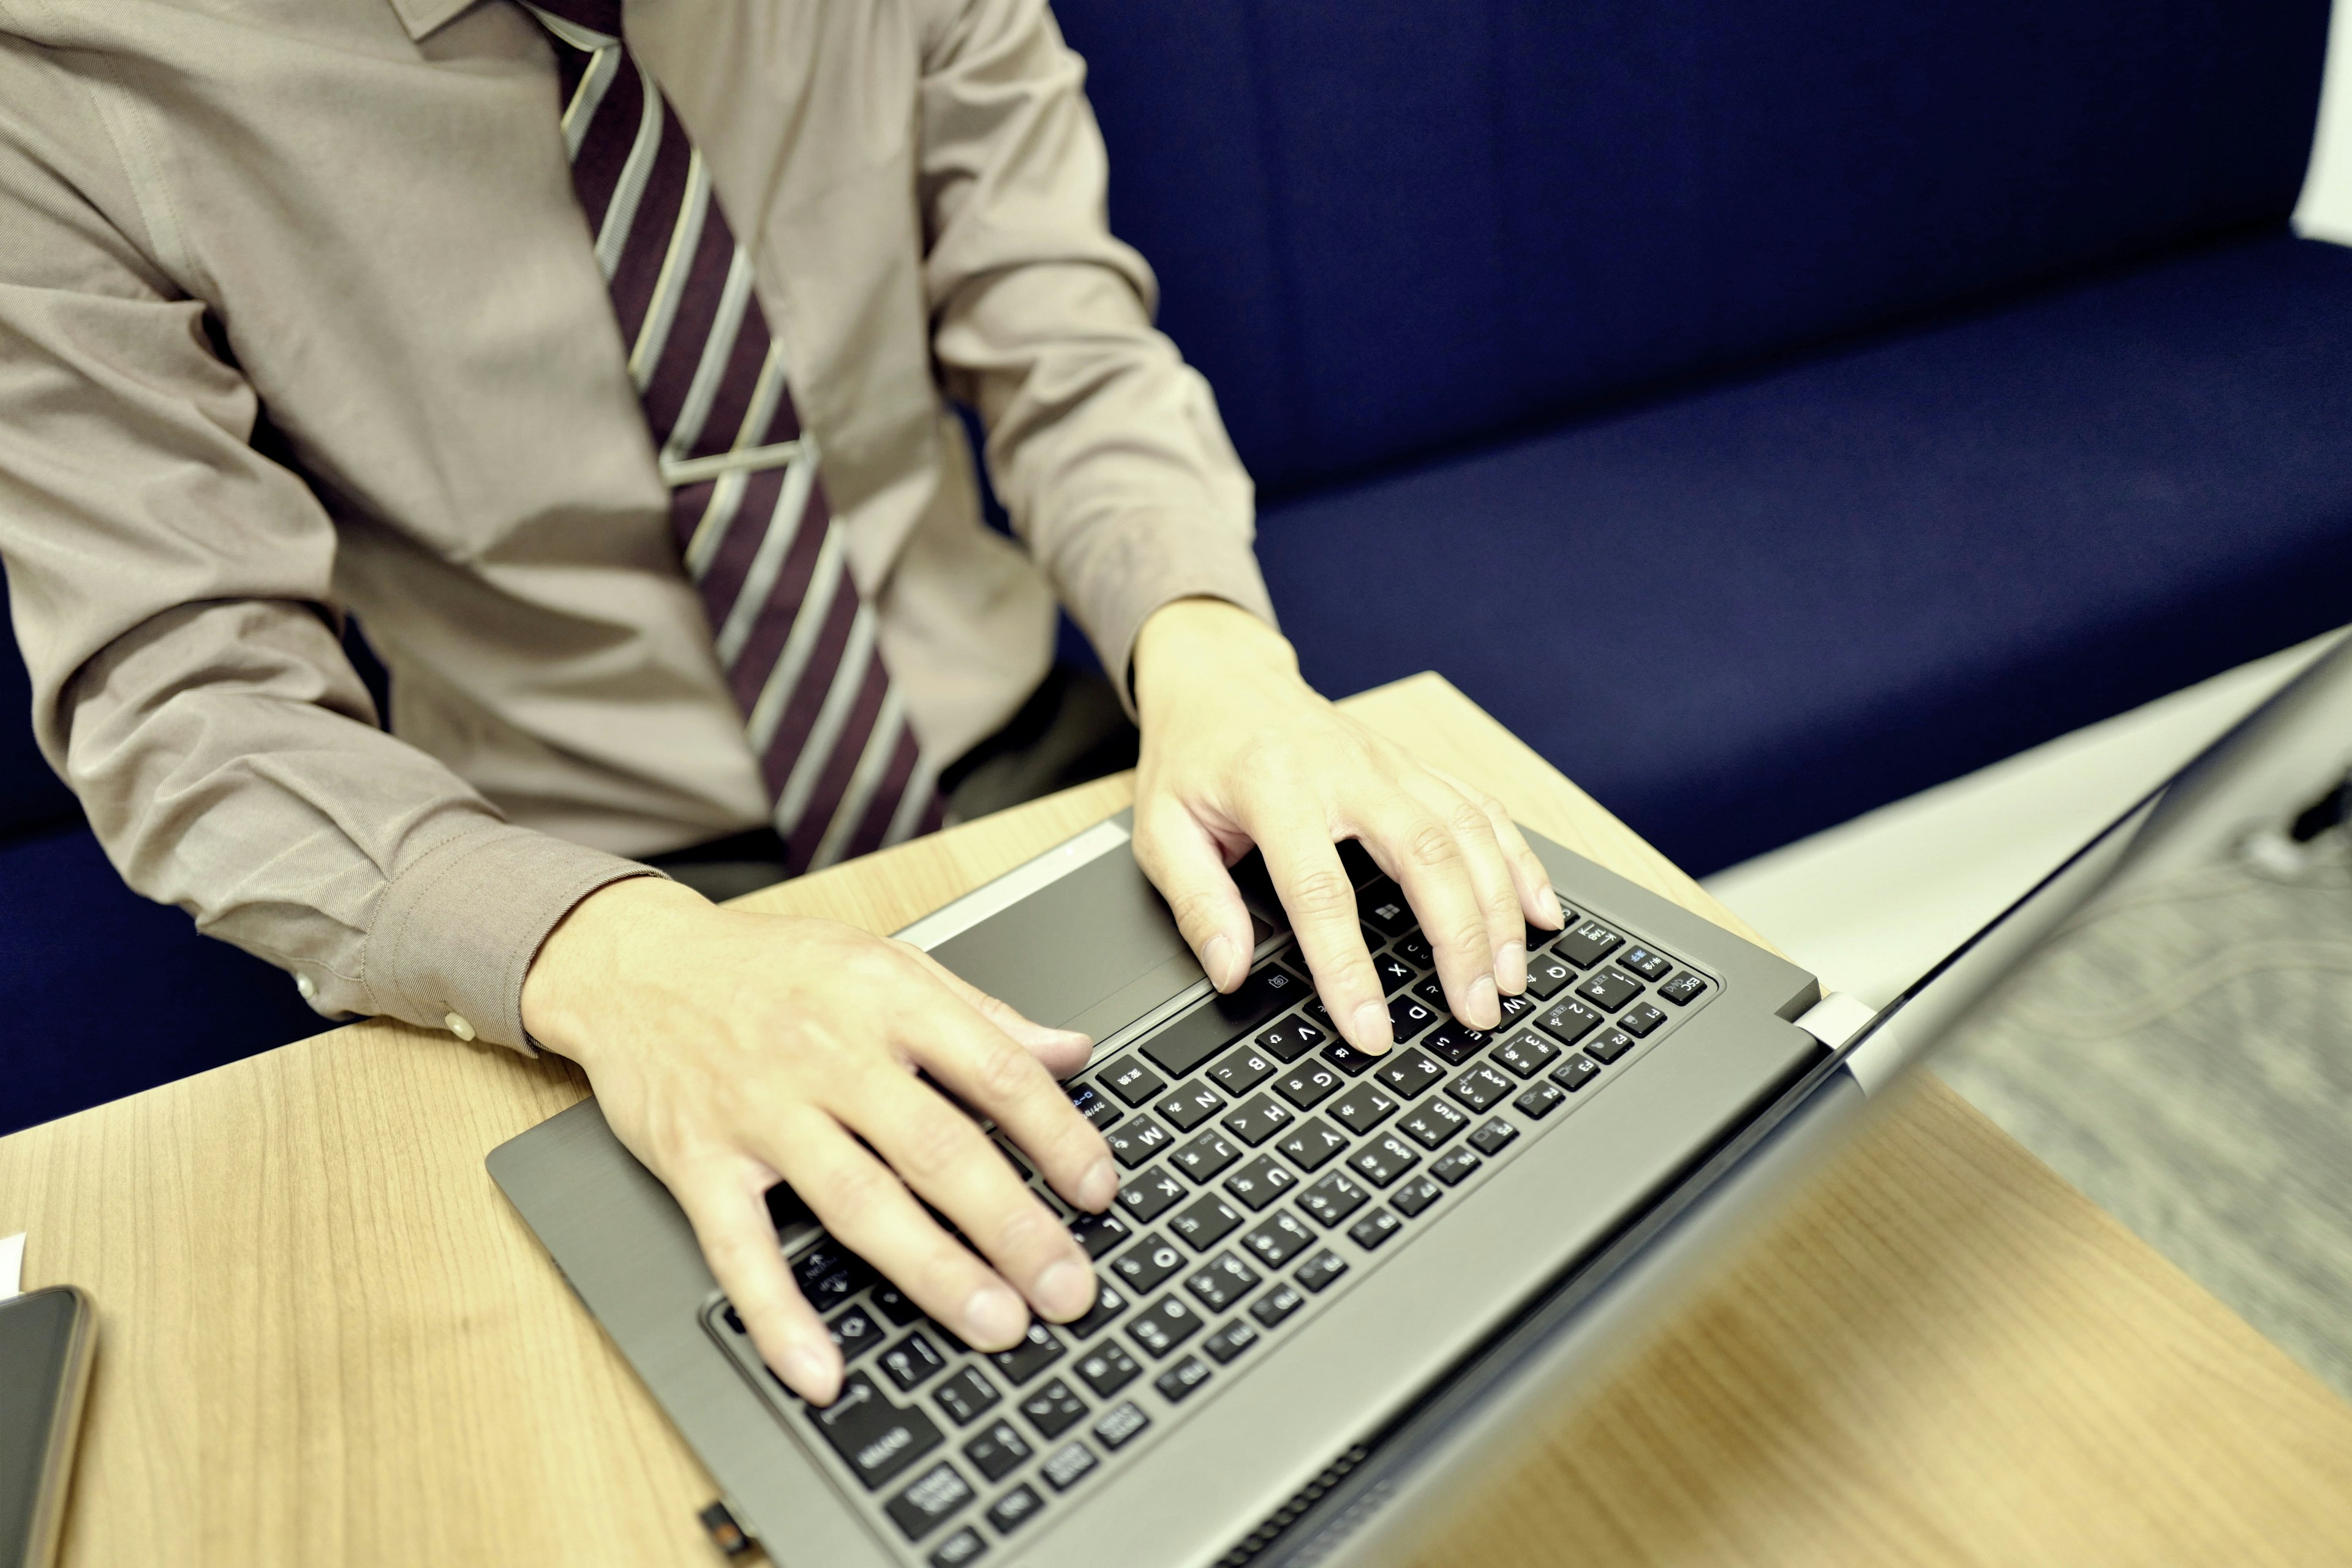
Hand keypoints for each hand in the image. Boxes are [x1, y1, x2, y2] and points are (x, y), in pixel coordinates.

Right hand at [520, 877, 1117, 1404]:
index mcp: (887, 998)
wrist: (635, 962)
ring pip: (859, 1201)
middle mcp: (829, 1053)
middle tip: (1068, 1289)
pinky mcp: (698, 1160)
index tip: (1100, 1191)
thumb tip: (1073, 1051)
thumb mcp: (884, 962)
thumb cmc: (770, 967)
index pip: (995, 1071)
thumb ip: (981, 1014)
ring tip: (995, 1324)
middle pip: (938, 1148)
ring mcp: (761, 1110)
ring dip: (933, 1272)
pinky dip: (779, 1314)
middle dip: (1013, 1226)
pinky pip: (741, 1248)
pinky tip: (822, 1369)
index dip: (1058, 1136)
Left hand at [1131, 598, 1563, 1050]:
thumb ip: (1196, 903)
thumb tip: (1232, 973)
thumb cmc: (1191, 757)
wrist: (1221, 677)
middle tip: (1475, 1011)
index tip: (1371, 1029)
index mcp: (1273, 786)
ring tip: (1510, 980)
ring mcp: (1390, 763)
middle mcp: (1346, 768)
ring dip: (1500, 909)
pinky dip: (1520, 861)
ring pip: (1469, 831)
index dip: (1349, 967)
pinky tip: (1541, 913)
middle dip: (1461, 940)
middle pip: (1426, 854)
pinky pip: (1483, 809)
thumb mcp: (1161, 829)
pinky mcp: (1416, 765)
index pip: (1321, 889)